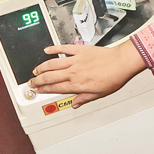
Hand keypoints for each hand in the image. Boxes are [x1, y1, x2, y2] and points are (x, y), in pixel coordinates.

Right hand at [29, 42, 145, 107]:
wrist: (121, 62)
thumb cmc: (113, 77)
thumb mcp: (99, 94)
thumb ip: (84, 98)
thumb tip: (75, 104)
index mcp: (78, 85)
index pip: (55, 89)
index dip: (43, 90)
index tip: (37, 91)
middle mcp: (74, 72)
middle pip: (50, 77)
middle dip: (37, 80)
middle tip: (31, 82)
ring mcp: (76, 60)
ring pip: (52, 64)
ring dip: (41, 67)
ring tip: (36, 70)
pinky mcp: (80, 50)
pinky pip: (63, 49)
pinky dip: (54, 49)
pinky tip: (47, 50)